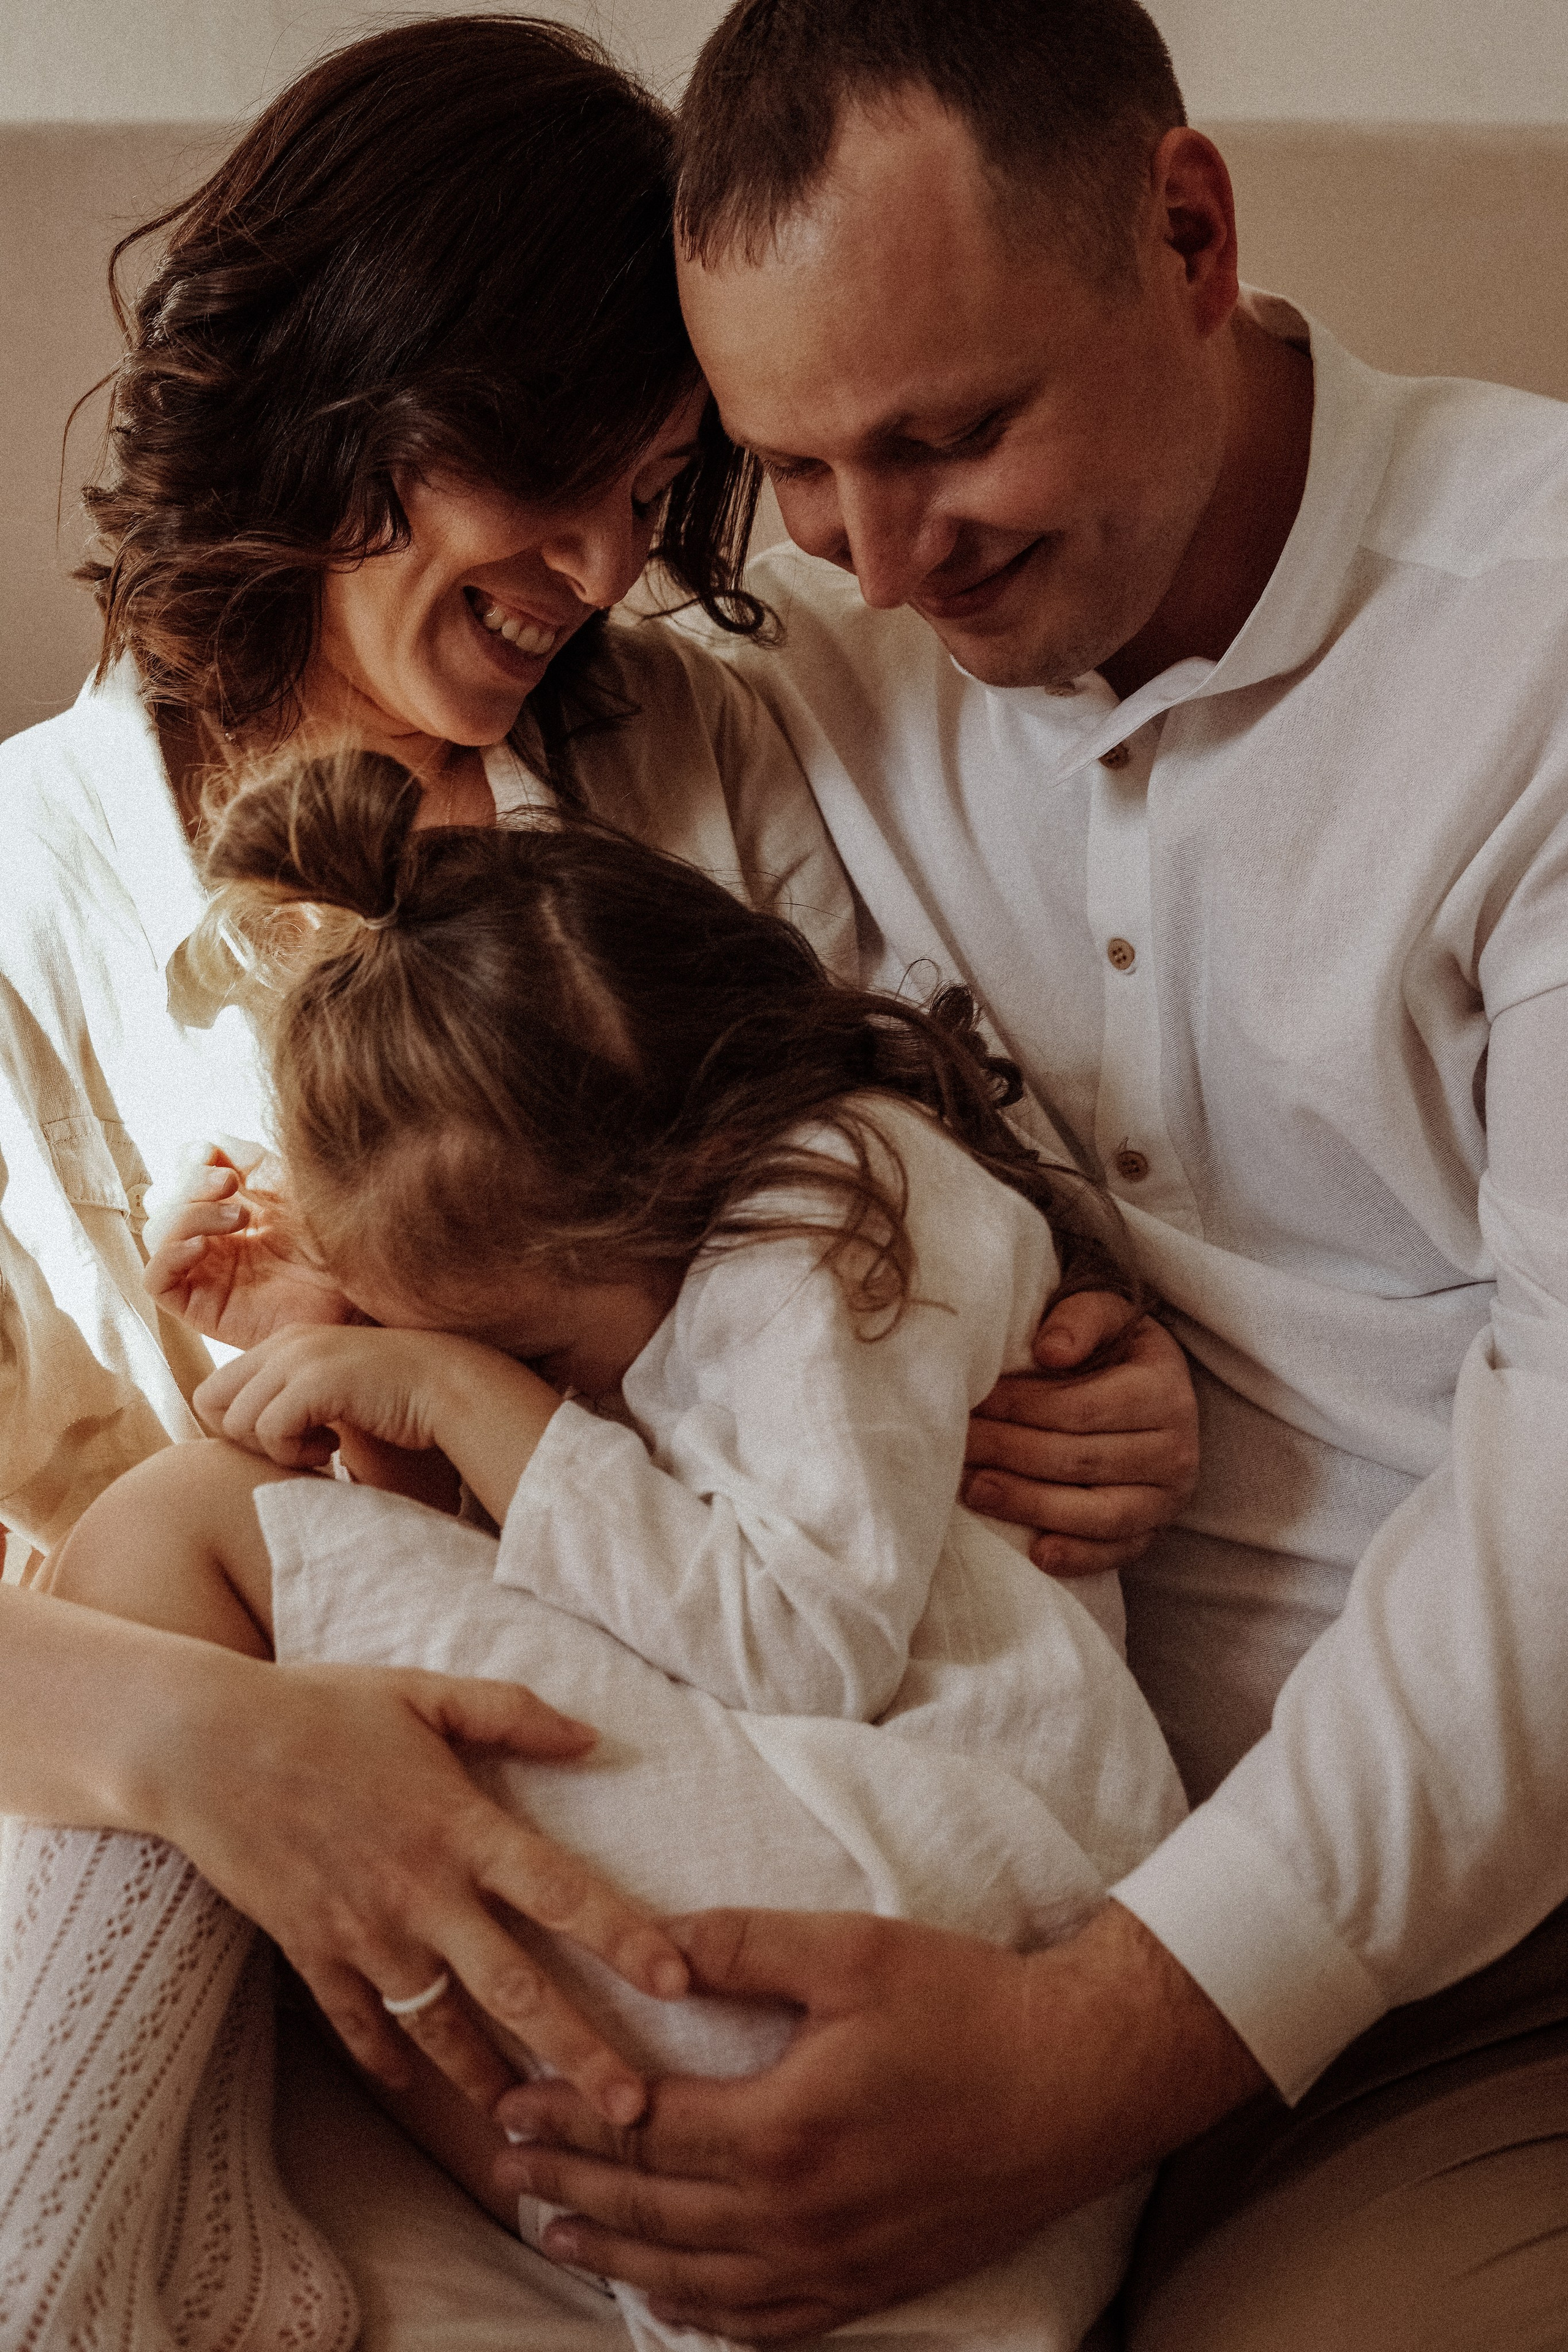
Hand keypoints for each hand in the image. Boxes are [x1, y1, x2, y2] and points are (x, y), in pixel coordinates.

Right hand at [144, 1138, 351, 1345]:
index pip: (181, 1174)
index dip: (188, 1159)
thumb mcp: (290, 1184)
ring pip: (158, 1234)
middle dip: (188, 1184)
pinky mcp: (202, 1306)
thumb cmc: (334, 1235)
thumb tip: (208, 1141)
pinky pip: (156, 1280)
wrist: (359, 1284)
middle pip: (162, 1201)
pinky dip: (168, 1255)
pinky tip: (201, 1246)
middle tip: (229, 1184)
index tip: (212, 1153)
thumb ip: (248, 1159)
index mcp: (231, 1204)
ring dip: (188, 1215)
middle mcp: (213, 1237)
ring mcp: (206, 1271)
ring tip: (240, 1219)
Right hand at [148, 1638, 689, 2124]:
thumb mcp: (423, 1691)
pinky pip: (359, 2025)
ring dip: (490, 2078)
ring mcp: (364, 1931)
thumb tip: (594, 1736)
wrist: (203, 1744)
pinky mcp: (312, 1952)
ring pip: (442, 2026)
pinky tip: (418, 2089)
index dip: (624, 1937)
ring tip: (535, 2123)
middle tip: (633, 2111)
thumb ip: (511, 1712)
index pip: (561, 1892)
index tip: (679, 1983)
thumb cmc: (323, 1706)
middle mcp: (420, 1891)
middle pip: (515, 1986)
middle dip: (579, 2052)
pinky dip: (390, 2061)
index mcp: (459, 1825)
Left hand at [196, 1323, 476, 1467]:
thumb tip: (245, 1441)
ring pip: (238, 1421)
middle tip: (293, 1451)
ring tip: (319, 1450)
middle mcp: (283, 1344)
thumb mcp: (329, 1392)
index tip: (283, 1442)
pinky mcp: (316, 1380)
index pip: (215, 1391)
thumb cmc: (393, 1401)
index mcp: (283, 1344)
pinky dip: (295, 1454)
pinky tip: (333, 1449)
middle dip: (245, 1442)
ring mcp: (298, 1359)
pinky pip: (270, 1430)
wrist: (448, 1386)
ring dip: (274, 1451)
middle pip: (212, 1404)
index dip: (238, 1429)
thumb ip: (288, 1402)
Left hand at [492, 1902, 1267, 2338]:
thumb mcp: (850, 1951)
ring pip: (694, 2278)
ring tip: (555, 2233)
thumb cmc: (968, 2004)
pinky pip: (765, 2322)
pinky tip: (669, 2301)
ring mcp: (836, 2263)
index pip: (640, 2131)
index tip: (509, 2102)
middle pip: (652, 2210)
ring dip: (615, 2255)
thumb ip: (739, 1945)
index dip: (567, 2118)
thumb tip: (647, 1942)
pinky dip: (702, 2315)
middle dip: (569, 2185)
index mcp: (781, 2129)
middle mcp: (796, 2215)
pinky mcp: (874, 2286)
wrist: (1080, 2080)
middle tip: (503, 2169)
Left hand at [963, 1294, 1198, 1573]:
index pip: (1079, 1408)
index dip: (1019, 1408)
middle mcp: (1175, 1449)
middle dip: (1009, 1453)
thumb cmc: (1113, 1346)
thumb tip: (1049, 1351)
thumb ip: (1079, 1319)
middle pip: (1079, 1460)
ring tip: (975, 1491)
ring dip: (1029, 1505)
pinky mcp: (1153, 1531)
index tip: (972, 1403)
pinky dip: (1078, 1557)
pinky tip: (1036, 1553)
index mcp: (1164, 1390)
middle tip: (959, 1446)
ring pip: (1095, 1512)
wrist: (1149, 1385)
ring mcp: (1167, 1498)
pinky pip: (1117, 1552)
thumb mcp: (1106, 1311)